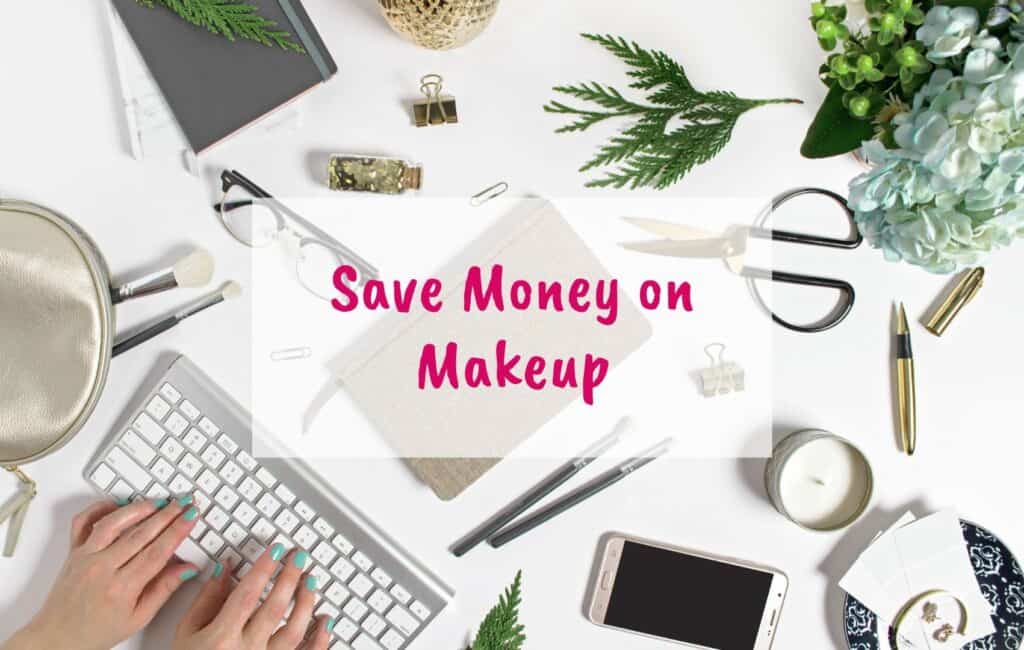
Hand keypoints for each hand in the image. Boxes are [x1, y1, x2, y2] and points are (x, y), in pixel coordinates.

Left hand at [2, 496, 201, 649]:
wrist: (57, 638)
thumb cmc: (96, 632)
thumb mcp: (138, 618)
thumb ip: (164, 589)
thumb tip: (188, 569)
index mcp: (121, 588)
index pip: (158, 551)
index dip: (178, 530)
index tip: (192, 516)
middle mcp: (101, 568)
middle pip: (141, 533)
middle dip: (168, 514)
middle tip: (184, 501)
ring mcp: (85, 557)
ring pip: (114, 522)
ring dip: (139, 508)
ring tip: (159, 501)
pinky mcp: (73, 551)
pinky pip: (83, 522)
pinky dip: (100, 508)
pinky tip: (118, 504)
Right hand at [172, 543, 330, 649]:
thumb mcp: (187, 632)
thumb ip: (207, 599)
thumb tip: (223, 568)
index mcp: (220, 638)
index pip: (248, 594)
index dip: (264, 568)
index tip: (276, 550)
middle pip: (275, 608)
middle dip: (289, 577)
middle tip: (298, 557)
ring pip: (294, 632)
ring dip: (306, 603)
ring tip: (310, 581)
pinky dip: (319, 639)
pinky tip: (325, 621)